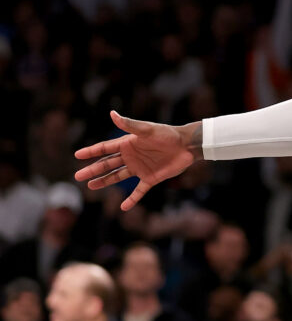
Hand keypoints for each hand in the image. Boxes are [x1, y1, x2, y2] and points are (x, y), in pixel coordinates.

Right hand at [74, 111, 201, 210]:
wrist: (187, 145)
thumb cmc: (167, 134)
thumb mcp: (147, 129)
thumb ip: (129, 125)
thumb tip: (112, 113)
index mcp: (128, 144)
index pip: (105, 148)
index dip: (91, 152)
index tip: (77, 155)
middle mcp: (131, 157)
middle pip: (107, 164)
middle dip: (92, 170)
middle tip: (77, 176)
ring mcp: (140, 168)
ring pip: (118, 177)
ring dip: (104, 182)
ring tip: (90, 186)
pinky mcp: (151, 179)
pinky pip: (139, 191)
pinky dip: (132, 199)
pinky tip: (123, 207)